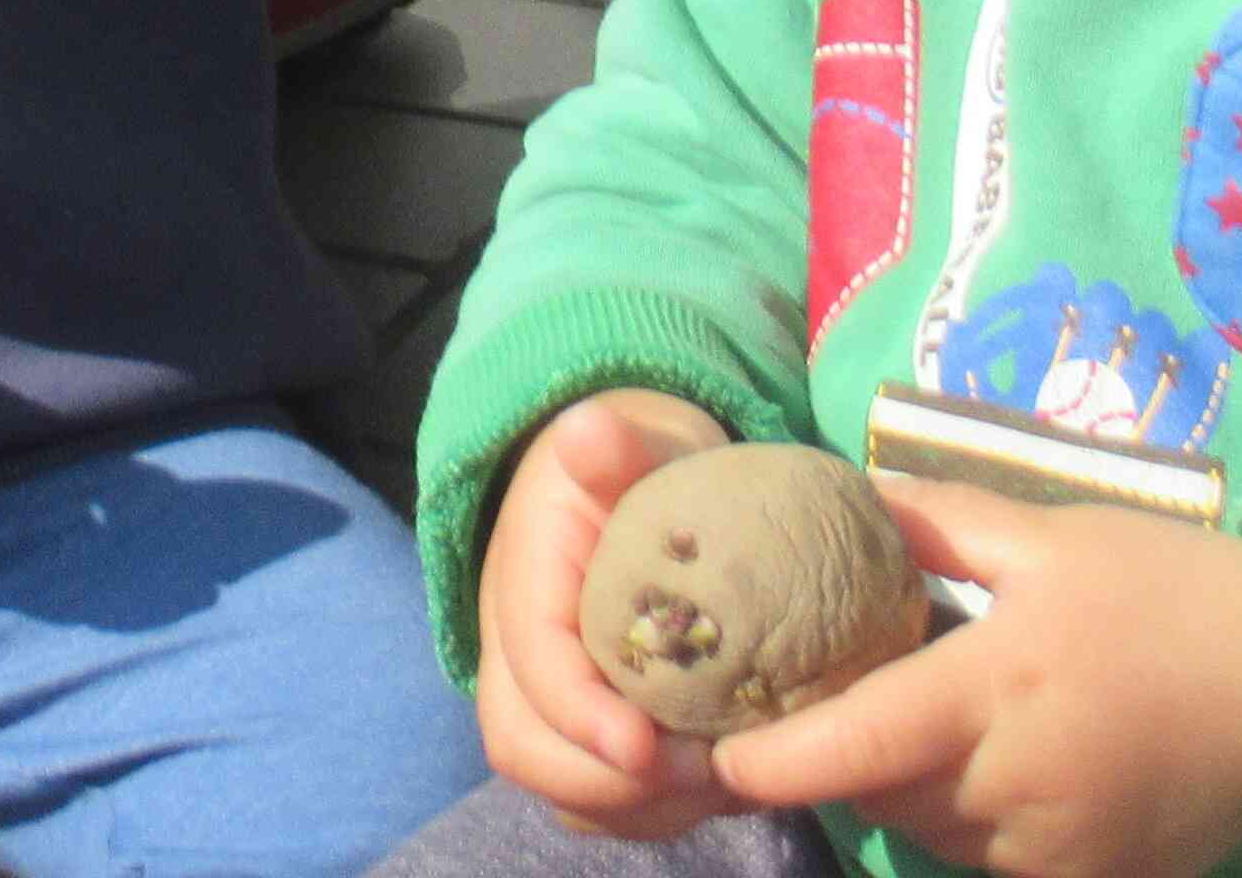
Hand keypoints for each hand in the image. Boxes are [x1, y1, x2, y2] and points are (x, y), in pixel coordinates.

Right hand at [474, 389, 752, 838]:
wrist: (639, 475)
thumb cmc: (645, 460)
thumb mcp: (640, 440)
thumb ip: (619, 445)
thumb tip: (587, 431)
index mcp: (524, 580)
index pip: (533, 665)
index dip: (581, 717)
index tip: (647, 748)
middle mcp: (518, 648)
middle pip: (524, 745)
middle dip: (608, 782)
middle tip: (704, 773)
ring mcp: (546, 693)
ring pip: (561, 785)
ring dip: (639, 805)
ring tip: (723, 782)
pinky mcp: (584, 726)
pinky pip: (598, 795)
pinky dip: (652, 809)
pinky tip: (721, 781)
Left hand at [711, 477, 1241, 877]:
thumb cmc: (1174, 592)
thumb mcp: (1052, 535)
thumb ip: (941, 521)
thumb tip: (851, 496)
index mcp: (997, 692)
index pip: (858, 744)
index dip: (777, 757)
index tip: (720, 749)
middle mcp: (1016, 789)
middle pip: (882, 794)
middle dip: (844, 754)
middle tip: (837, 690)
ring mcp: (1056, 852)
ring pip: (932, 833)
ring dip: (909, 786)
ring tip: (930, 713)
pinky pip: (992, 859)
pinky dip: (971, 816)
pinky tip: (997, 756)